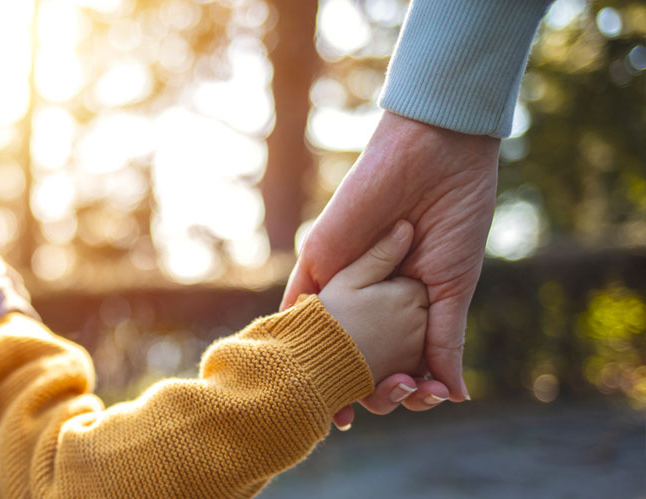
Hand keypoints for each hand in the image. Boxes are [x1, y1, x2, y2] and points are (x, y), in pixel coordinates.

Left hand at [284, 112, 498, 424]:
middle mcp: (369, 297)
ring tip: (344, 408)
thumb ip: (445, 340)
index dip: (406, 386)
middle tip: (391, 398)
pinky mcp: (318, 258)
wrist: (434, 157)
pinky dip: (299, 334)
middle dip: (369, 389)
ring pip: (328, 339)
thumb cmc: (454, 216)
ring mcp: (341, 280)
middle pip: (358, 357)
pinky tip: (304, 365)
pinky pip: (299, 301)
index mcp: (404, 305)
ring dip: (331, 375)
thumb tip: (454, 397)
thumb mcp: (452, 287)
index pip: (398, 359)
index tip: (422, 399)